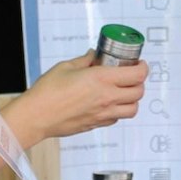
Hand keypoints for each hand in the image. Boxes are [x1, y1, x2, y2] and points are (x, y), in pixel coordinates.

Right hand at [4, 55, 147, 143]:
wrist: (37, 116)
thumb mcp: (66, 67)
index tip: (139, 64)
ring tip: (123, 91)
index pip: (137, 75)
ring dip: (132, 99)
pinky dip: (119, 111)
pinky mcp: (97, 124)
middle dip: (139, 82)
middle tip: (131, 76)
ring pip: (133, 109)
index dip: (143, 68)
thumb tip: (94, 55)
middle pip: (139, 92)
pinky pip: (117, 118)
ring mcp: (104, 113)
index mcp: (102, 79)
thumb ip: (85, 60)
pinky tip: (108, 103)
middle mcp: (107, 97)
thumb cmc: (47, 92)